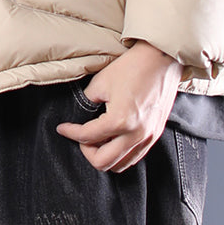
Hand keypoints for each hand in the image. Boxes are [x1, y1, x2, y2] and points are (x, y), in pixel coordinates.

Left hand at [56, 40, 182, 172]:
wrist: (161, 59)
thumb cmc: (132, 67)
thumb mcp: (101, 82)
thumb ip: (88, 102)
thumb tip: (82, 115)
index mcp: (120, 121)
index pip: (88, 137)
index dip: (71, 133)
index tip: (62, 128)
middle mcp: (135, 134)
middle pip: (103, 162)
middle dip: (86, 151)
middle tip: (81, 136)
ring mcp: (148, 137)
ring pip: (120, 165)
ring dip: (104, 155)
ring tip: (97, 139)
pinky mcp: (155, 134)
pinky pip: (134, 157)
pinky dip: (120, 154)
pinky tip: (113, 139)